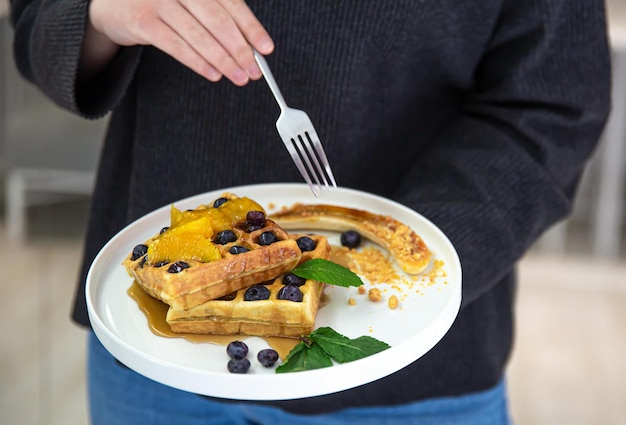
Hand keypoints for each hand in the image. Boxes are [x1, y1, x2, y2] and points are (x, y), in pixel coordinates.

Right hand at [86, 0, 273, 84]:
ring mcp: (159, 1)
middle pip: (218, 20)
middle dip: (240, 49)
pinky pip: (176, 46)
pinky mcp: (143, 21)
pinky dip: (198, 62)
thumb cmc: (160, 4)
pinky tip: (213, 74)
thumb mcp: (189, 2)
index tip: (266, 49)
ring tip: (238, 77)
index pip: (231, 4)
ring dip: (223, 60)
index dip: (251, 28)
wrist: (112, 4)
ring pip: (199, 35)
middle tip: (254, 71)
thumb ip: (216, 16)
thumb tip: (249, 46)